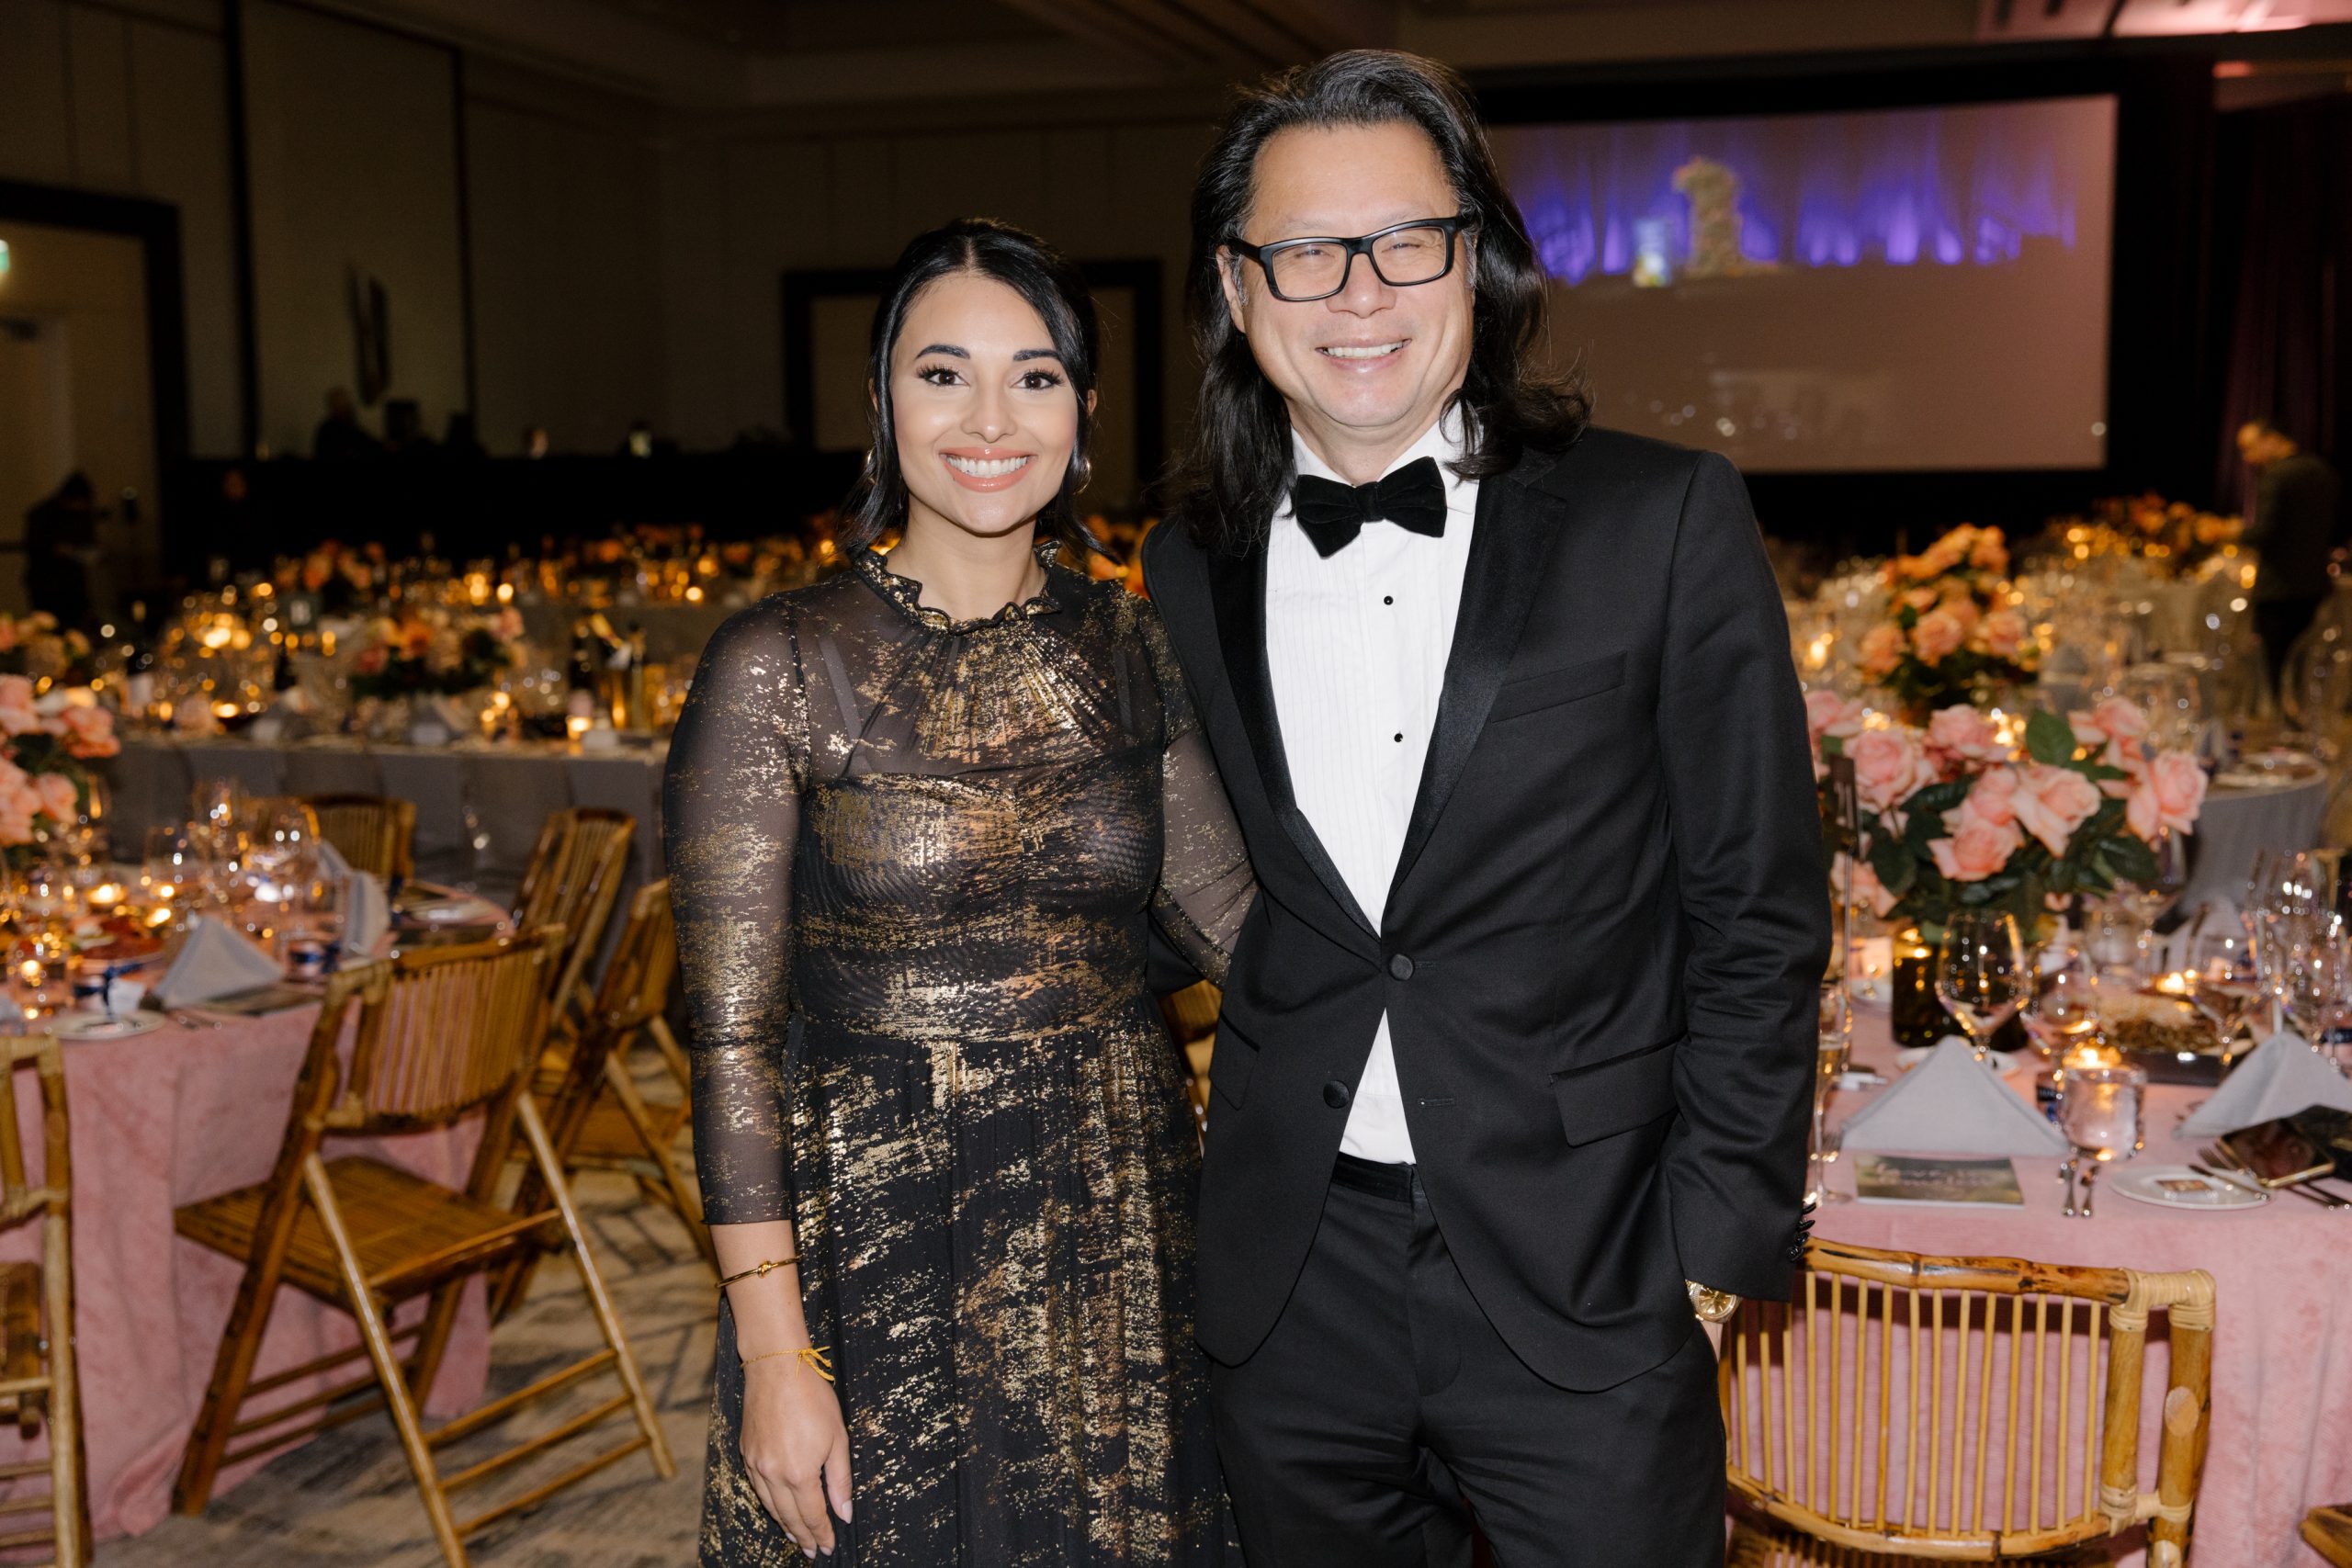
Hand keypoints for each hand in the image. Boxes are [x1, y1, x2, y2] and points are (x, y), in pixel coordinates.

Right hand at [738, 1353, 851, 1557]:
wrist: (777, 1368)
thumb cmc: (812, 1398)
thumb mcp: (837, 1438)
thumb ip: (840, 1479)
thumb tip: (844, 1512)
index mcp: (799, 1473)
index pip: (812, 1515)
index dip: (821, 1533)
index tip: (828, 1546)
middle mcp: (773, 1474)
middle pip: (789, 1517)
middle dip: (802, 1536)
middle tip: (812, 1550)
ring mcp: (756, 1464)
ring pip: (770, 1506)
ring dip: (784, 1524)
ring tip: (795, 1536)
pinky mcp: (746, 1453)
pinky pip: (758, 1488)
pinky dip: (769, 1503)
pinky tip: (777, 1507)